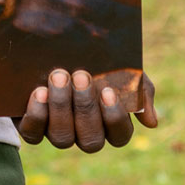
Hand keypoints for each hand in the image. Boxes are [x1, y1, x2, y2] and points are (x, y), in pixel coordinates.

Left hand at [17, 68, 156, 151]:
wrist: (55, 44)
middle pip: (91, 140)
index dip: (115, 117)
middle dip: (86, 108)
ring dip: (61, 107)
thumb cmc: (95, 58)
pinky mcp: (32, 126)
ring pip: (63, 137)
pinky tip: (39, 92)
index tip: (108, 90)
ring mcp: (58, 132)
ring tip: (59, 76)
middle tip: (81, 76)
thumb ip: (141, 90)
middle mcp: (85, 134)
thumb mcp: (122, 67)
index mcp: (110, 124)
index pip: (120, 136)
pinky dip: (37, 115)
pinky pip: (33, 134)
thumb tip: (151, 122)